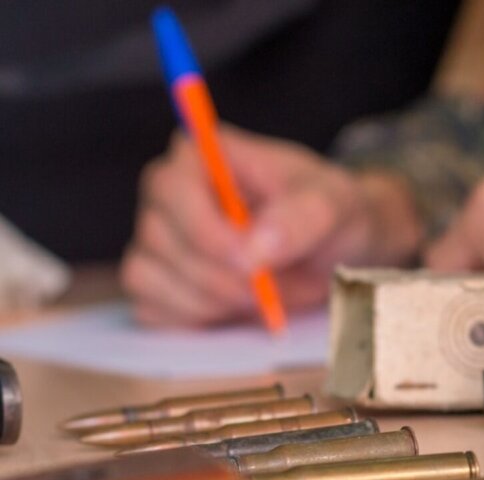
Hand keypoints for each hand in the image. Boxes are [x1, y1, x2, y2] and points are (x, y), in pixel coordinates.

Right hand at [121, 126, 422, 326]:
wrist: (336, 249)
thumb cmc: (330, 212)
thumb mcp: (331, 206)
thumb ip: (297, 220)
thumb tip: (253, 249)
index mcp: (202, 157)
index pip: (172, 187)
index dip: (205, 231)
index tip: (250, 265)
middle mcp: (170, 195)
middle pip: (157, 238)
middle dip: (215, 275)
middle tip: (264, 291)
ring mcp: (160, 240)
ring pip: (147, 276)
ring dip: (205, 301)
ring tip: (256, 297)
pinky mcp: (161, 282)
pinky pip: (150, 307)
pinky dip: (191, 318)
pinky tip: (230, 311)